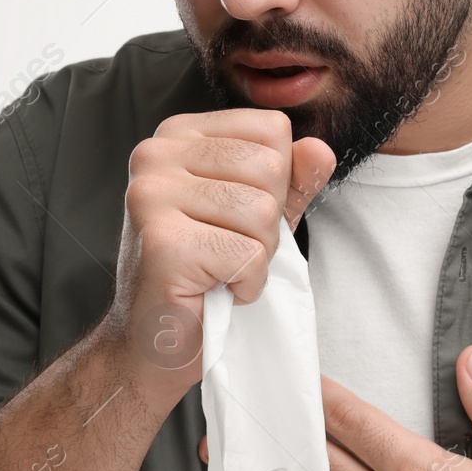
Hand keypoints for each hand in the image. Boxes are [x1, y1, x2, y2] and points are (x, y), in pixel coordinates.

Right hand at [100, 108, 334, 404]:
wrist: (151, 342)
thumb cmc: (203, 274)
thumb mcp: (257, 216)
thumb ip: (291, 180)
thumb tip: (319, 149)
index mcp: (177, 135)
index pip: (271, 128)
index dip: (277, 181)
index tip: (237, 218)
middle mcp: (155, 153)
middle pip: (270, 166)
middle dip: (268, 222)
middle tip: (228, 251)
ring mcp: (152, 195)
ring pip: (261, 212)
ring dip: (257, 256)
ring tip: (219, 270)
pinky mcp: (162, 242)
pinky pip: (248, 255)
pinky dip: (246, 285)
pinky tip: (213, 291)